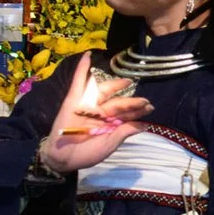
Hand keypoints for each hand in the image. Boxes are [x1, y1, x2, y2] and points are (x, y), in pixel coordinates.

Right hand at [35, 53, 150, 175]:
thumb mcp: (109, 145)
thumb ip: (124, 132)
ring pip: (104, 91)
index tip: (150, 107)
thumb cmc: (86, 153)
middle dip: (132, 102)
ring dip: (115, 85)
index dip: (137, 110)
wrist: (63, 158)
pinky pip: (78, 82)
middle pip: (118, 102)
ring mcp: (87, 104)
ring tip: (127, 81)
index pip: (126, 113)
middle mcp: (100, 111)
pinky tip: (87, 56)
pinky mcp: (73, 99)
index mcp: (108, 123)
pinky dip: (82, 68)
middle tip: (145, 101)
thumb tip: (145, 125)